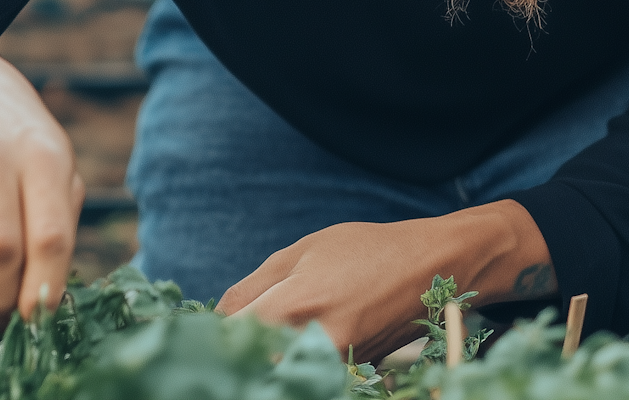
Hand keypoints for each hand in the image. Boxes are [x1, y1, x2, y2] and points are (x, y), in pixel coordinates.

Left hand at [217, 200, 549, 363]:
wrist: (434, 267)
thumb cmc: (365, 250)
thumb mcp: (301, 252)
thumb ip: (252, 289)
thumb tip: (214, 323)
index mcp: (294, 305)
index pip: (229, 341)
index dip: (209, 342)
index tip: (193, 341)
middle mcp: (314, 343)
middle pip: (253, 368)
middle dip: (232, 361)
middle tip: (218, 353)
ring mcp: (337, 366)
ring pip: (280, 376)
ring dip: (261, 366)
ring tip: (251, 351)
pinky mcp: (353, 377)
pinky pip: (309, 378)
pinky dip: (291, 371)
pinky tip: (287, 355)